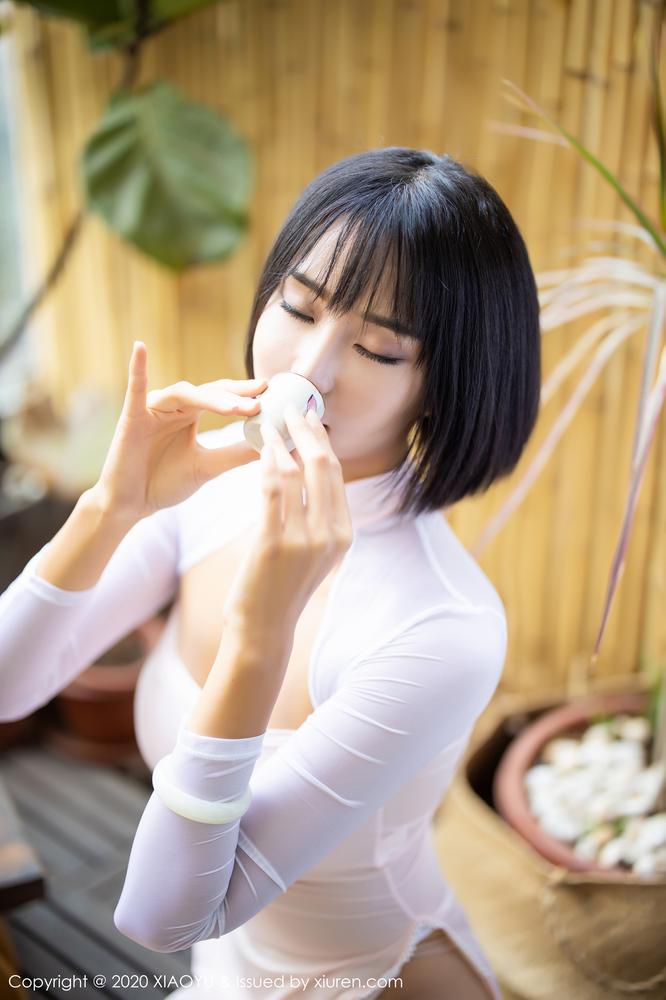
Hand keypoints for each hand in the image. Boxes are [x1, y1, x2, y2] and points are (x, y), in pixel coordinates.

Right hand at [91, 341, 267, 520]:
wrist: (131, 505)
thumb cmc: (165, 483)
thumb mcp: (208, 467)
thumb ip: (236, 454)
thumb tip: (273, 444)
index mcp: (191, 414)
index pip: (223, 397)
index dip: (247, 393)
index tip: (273, 391)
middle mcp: (174, 406)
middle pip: (209, 391)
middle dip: (236, 393)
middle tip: (262, 392)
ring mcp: (153, 409)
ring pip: (185, 393)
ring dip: (212, 398)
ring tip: (237, 406)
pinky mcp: (132, 416)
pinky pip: (135, 389)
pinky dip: (137, 368)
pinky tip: (140, 348)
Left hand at [221, 404, 352, 639]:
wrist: (263, 630)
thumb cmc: (281, 588)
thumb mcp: (312, 553)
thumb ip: (316, 518)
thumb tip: (306, 475)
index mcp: (343, 534)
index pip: (336, 475)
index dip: (322, 441)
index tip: (310, 418)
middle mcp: (330, 535)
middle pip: (322, 466)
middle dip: (307, 431)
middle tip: (292, 407)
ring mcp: (304, 540)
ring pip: (295, 472)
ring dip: (281, 441)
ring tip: (268, 422)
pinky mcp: (274, 543)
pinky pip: (271, 489)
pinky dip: (265, 462)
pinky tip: (258, 448)